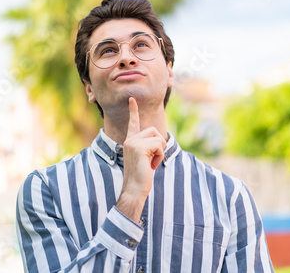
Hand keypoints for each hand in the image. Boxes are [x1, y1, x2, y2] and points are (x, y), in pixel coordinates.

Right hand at [116, 97, 165, 220]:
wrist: (134, 189)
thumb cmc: (141, 177)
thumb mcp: (145, 158)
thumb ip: (148, 147)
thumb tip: (159, 140)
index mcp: (130, 142)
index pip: (133, 123)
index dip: (133, 111)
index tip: (132, 99)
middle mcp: (130, 140)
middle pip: (154, 131)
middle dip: (159, 144)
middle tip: (153, 159)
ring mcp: (133, 143)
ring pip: (158, 137)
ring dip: (160, 151)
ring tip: (151, 163)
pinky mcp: (139, 147)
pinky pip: (159, 145)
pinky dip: (159, 156)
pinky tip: (152, 165)